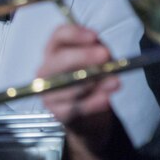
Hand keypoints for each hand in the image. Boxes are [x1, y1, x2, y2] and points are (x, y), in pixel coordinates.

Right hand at [38, 25, 120, 159]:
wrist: (90, 125)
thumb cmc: (93, 87)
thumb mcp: (96, 65)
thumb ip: (98, 53)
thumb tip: (104, 46)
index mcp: (54, 55)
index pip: (56, 37)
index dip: (74, 34)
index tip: (95, 35)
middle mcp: (45, 75)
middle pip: (55, 62)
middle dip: (81, 58)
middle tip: (105, 55)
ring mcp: (50, 97)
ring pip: (64, 86)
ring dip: (91, 81)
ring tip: (114, 80)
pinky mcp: (60, 117)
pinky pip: (74, 109)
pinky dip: (92, 102)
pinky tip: (109, 95)